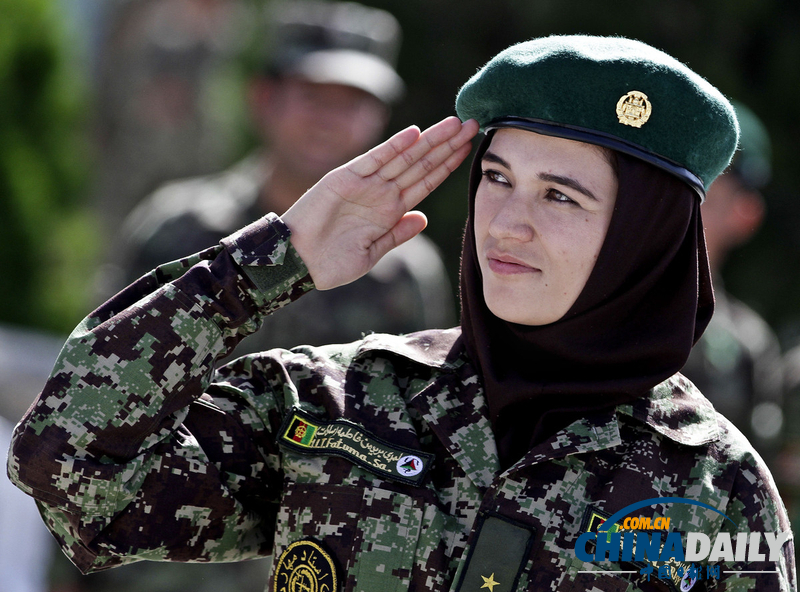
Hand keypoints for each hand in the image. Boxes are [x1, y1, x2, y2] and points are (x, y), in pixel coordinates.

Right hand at [282, 116, 478, 289]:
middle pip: (422, 164)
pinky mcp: (345, 178)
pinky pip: (374, 160)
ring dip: (430, 141)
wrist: (297, 263)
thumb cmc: (332, 263)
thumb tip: (424, 218)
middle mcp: (382, 192)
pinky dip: (393, 146)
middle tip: (473, 123)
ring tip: (455, 123)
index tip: (469, 149)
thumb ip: (397, 234)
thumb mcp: (373, 252)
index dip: (448, 165)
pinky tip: (415, 134)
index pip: (426, 182)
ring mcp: (365, 183)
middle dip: (447, 145)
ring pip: (404, 157)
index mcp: (390, 210)